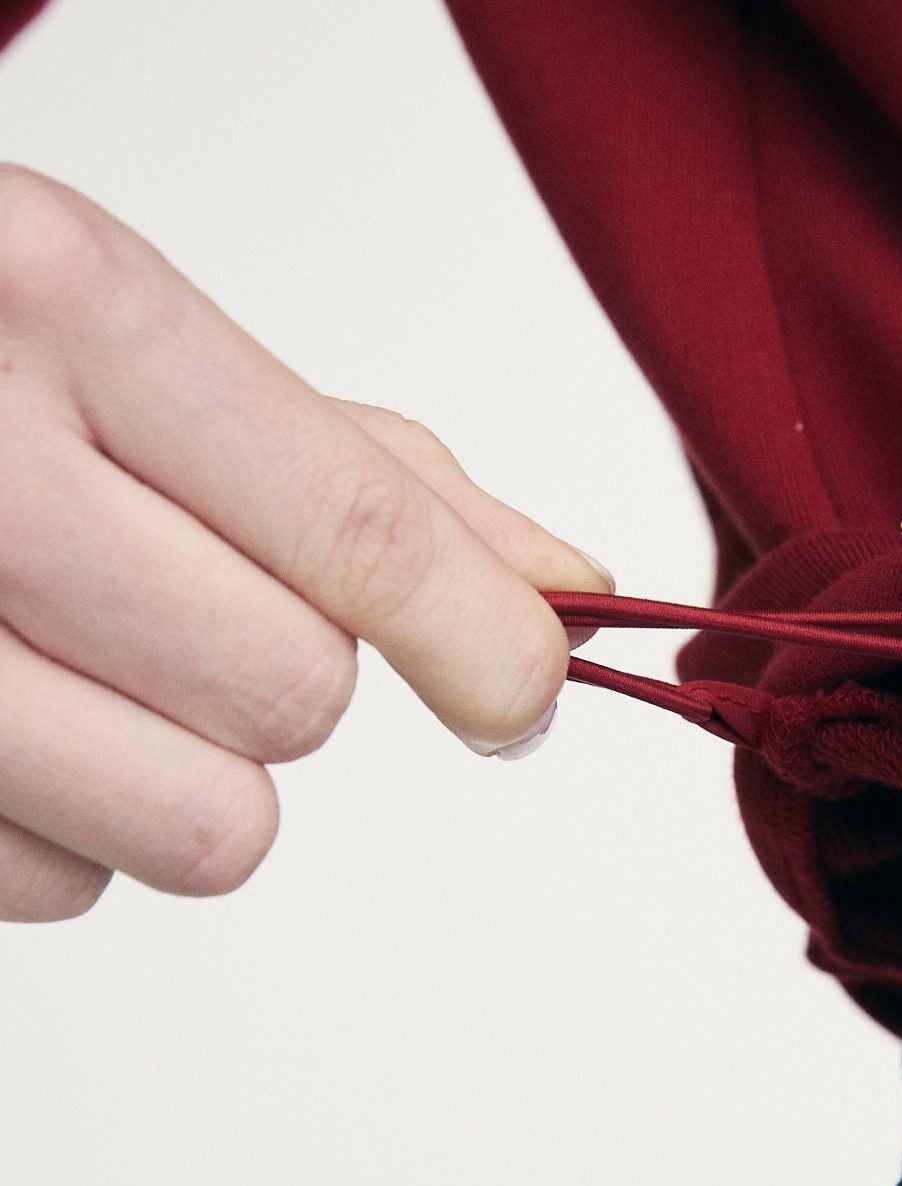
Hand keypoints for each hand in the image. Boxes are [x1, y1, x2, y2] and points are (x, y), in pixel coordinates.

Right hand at [0, 167, 608, 920]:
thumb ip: (349, 459)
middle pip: (290, 695)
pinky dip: (55, 829)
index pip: (351, 529)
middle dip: (276, 673)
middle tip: (174, 598)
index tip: (521, 691)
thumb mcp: (115, 332)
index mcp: (54, 296)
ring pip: (199, 827)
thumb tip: (564, 584)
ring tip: (82, 663)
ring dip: (181, 771)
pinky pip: (59, 889)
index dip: (481, 641)